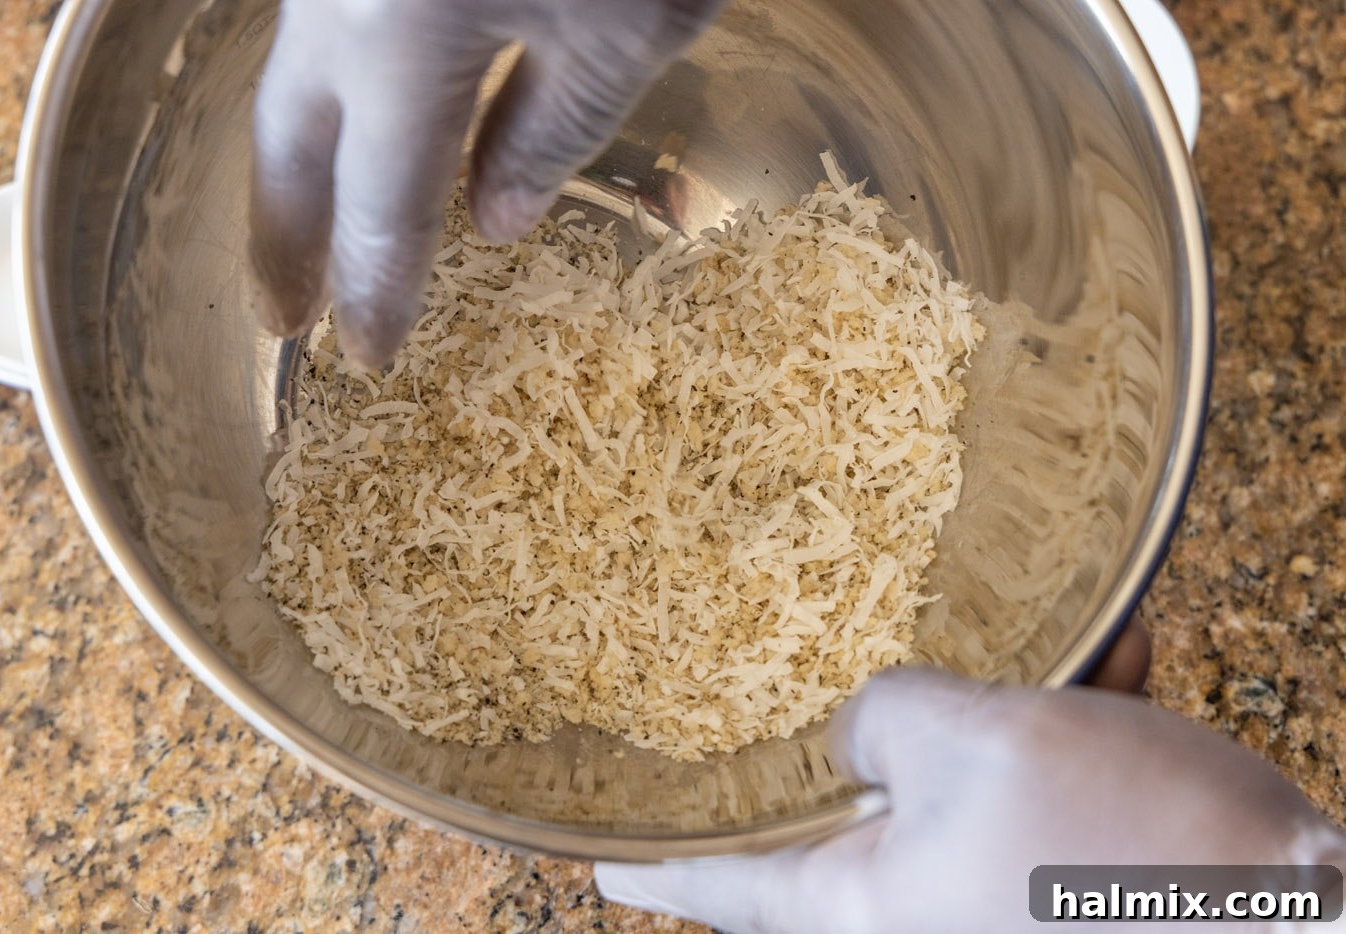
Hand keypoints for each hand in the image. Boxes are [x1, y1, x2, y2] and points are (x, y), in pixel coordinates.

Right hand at [248, 0, 723, 366]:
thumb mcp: (627, 27)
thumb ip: (553, 128)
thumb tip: (491, 217)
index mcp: (399, 50)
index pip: (377, 214)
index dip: (373, 294)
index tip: (370, 359)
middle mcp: (343, 5)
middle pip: (290, 150)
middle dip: (281, 242)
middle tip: (280, 320)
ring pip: (301, 79)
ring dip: (303, 166)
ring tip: (311, 234)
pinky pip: (336, 27)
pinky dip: (345, 93)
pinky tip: (370, 117)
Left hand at [596, 667, 1345, 932]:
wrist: (1303, 920)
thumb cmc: (1116, 847)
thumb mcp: (977, 744)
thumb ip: (888, 717)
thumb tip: (861, 729)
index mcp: (866, 902)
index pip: (722, 882)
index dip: (652, 862)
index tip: (595, 853)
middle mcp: (922, 908)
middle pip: (838, 820)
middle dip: (834, 741)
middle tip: (785, 688)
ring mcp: (1001, 889)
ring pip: (958, 777)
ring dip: (991, 697)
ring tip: (1026, 627)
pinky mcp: (1076, 868)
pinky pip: (1047, 777)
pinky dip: (1075, 711)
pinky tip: (1123, 642)